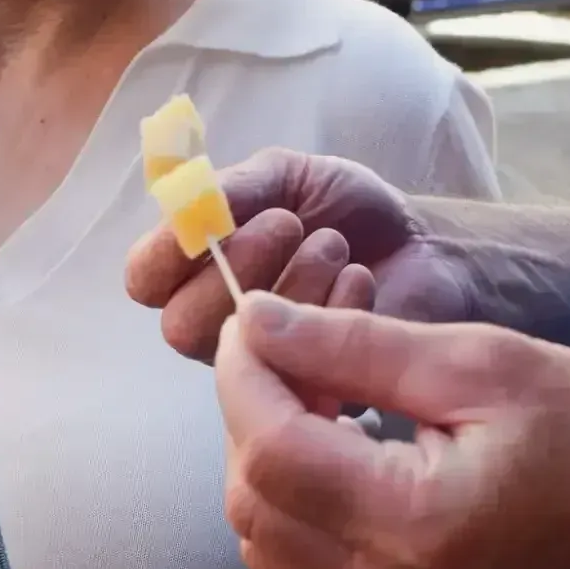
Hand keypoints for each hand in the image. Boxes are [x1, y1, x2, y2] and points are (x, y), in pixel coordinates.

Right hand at [126, 148, 472, 362]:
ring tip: (333, 247)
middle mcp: (216, 322)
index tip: (209, 223)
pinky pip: (295, 370)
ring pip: (237, 346)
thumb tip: (185, 205)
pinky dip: (328, 314)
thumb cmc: (347, 210)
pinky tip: (356, 284)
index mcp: (195, 270)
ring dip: (287, 286)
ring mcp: (261, 363)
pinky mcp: (309, 391)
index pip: (143, 281)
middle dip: (236, 266)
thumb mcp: (287, 177)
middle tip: (288, 225)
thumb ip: (233, 189)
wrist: (425, 246)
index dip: (164, 256)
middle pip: (181, 324)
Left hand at [216, 293, 569, 568]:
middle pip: (253, 503)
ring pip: (266, 548)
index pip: (270, 450)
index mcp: (414, 524)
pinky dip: (297, 518)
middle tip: (287, 361)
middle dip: (249, 420)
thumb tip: (256, 323)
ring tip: (314, 411)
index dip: (242, 378)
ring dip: (265, 472)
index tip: (250, 327)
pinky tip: (338, 468)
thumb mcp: (479, 363)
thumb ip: (353, 346)